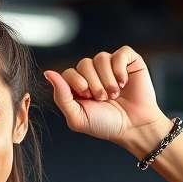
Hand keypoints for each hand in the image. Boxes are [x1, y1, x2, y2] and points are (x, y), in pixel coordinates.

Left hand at [43, 46, 165, 142]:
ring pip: (100, 58)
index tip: (88, 98)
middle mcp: (94, 73)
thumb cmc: (106, 124)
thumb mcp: (77, 117)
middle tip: (103, 99)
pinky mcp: (129, 61)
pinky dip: (120, 69)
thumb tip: (48, 73)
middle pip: (83, 64)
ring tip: (114, 94)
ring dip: (107, 79)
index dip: (77, 83)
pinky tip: (124, 83)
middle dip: (93, 84)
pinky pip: (120, 53)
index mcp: (79, 86)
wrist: (134, 127)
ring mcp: (111, 66)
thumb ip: (61, 96)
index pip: (68, 72)